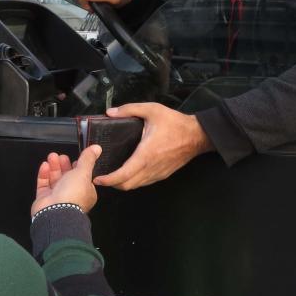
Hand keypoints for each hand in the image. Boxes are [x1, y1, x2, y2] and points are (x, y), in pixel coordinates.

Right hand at [31, 146, 101, 215]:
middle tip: (61, 156)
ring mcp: (57, 198)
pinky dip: (44, 174)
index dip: (78, 167)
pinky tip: (44, 165)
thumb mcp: (84, 173)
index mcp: (85, 192)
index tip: (75, 158)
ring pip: (55, 179)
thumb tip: (97, 148)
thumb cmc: (73, 194)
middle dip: (64, 165)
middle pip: (67, 177)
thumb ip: (88, 159)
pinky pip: (44, 185)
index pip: (82, 177)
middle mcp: (72, 196)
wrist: (56, 211)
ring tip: (52, 156)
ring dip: (54, 167)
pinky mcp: (45, 199)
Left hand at [94, 102, 211, 190]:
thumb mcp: (152, 110)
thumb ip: (129, 109)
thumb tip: (110, 112)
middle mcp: (151, 168)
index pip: (124, 175)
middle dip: (112, 184)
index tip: (97, 178)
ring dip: (123, 183)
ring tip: (112, 174)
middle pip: (127, 185)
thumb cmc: (175, 123)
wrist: (197, 136)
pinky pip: (144, 182)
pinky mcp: (163, 174)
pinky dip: (134, 181)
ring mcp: (158, 173)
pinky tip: (129, 171)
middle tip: (102, 175)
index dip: (109, 180)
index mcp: (146, 154)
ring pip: (136, 186)